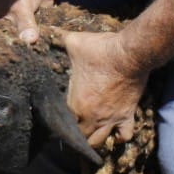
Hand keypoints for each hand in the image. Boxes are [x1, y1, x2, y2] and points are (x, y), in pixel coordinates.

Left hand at [62, 30, 148, 147]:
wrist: (130, 54)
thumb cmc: (100, 49)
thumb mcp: (73, 42)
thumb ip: (57, 40)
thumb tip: (43, 32)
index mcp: (75, 104)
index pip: (61, 124)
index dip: (58, 123)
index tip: (57, 119)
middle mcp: (91, 117)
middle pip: (79, 137)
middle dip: (74, 136)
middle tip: (71, 129)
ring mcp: (110, 119)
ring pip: (98, 141)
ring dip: (92, 140)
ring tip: (89, 135)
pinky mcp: (127, 116)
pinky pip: (123, 136)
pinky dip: (118, 137)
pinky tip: (114, 133)